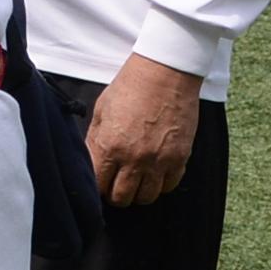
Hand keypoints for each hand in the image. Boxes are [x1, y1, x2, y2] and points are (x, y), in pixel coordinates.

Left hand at [85, 54, 203, 211]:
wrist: (165, 72)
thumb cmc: (130, 86)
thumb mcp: (101, 111)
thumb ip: (95, 140)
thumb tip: (91, 161)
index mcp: (110, 146)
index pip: (98, 185)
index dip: (97, 186)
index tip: (101, 181)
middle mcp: (134, 158)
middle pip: (122, 197)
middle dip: (116, 194)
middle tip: (117, 183)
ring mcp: (159, 160)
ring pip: (146, 197)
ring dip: (139, 192)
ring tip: (136, 180)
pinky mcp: (179, 157)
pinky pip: (169, 186)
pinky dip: (161, 184)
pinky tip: (155, 173)